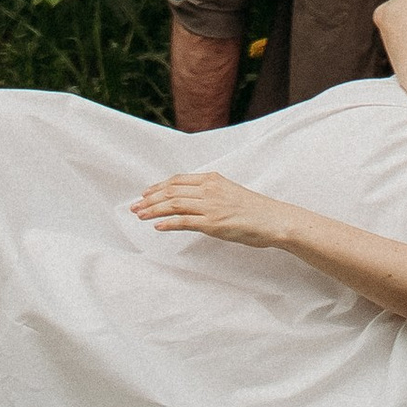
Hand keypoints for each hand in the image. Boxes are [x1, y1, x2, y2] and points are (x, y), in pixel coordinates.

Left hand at [132, 170, 288, 250]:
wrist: (272, 219)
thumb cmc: (253, 210)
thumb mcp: (228, 193)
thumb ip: (209, 194)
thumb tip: (190, 203)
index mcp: (212, 179)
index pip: (178, 180)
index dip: (158, 187)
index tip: (145, 194)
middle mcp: (209, 189)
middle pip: (171, 191)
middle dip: (150, 199)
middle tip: (134, 206)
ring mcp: (210, 206)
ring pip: (174, 204)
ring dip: (154, 210)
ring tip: (140, 215)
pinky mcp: (213, 223)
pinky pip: (185, 221)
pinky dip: (168, 223)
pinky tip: (157, 226)